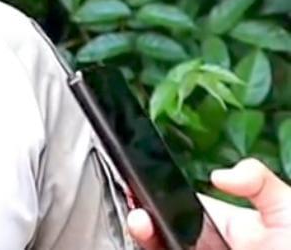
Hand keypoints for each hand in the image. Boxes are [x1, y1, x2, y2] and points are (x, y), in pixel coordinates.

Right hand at [127, 158, 290, 249]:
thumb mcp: (290, 211)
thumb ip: (259, 182)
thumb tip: (217, 174)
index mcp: (234, 229)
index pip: (188, 208)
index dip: (161, 199)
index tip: (141, 190)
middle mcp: (215, 249)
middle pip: (167, 234)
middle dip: (147, 222)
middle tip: (139, 216)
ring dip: (146, 240)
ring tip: (141, 227)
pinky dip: (155, 249)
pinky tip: (151, 245)